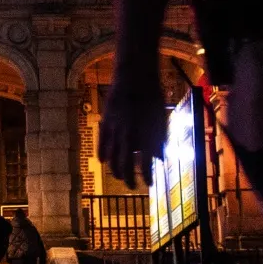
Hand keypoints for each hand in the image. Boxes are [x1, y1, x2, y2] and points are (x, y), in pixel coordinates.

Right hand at [98, 71, 167, 186]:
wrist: (134, 77)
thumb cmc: (151, 97)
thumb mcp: (160, 119)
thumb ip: (159, 140)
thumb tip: (161, 158)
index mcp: (146, 134)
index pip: (146, 163)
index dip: (147, 176)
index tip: (149, 184)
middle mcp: (130, 135)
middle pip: (126, 164)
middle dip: (129, 178)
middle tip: (133, 186)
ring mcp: (115, 129)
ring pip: (112, 156)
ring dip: (115, 170)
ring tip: (120, 176)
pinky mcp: (105, 121)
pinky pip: (101, 142)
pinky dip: (102, 153)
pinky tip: (104, 161)